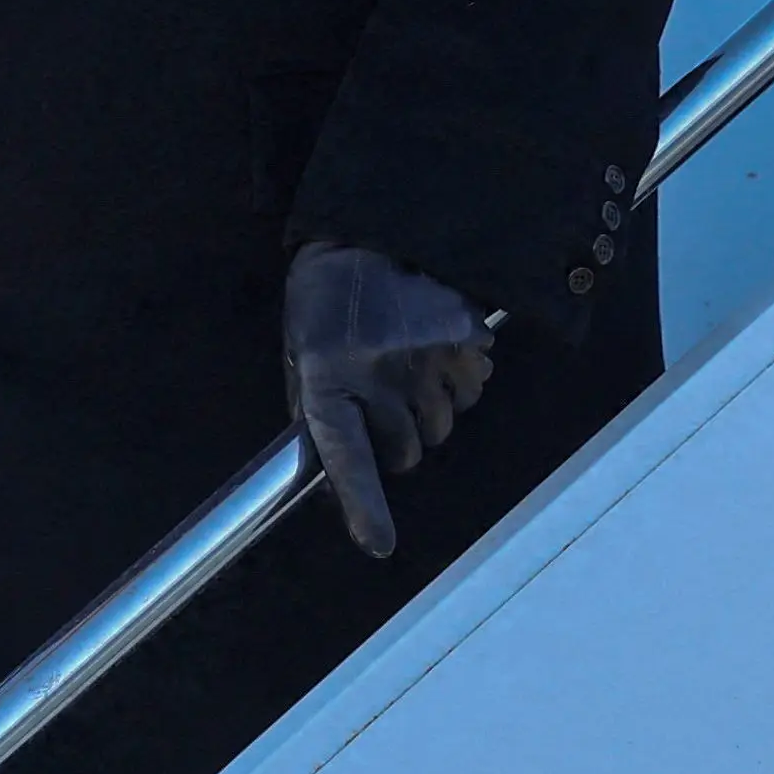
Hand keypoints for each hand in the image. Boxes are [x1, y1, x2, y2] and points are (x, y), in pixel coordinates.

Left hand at [284, 243, 494, 559]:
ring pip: (442, 426)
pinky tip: (437, 352)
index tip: (379, 545)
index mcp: (328, 376)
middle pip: (407, 452)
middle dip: (398, 441)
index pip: (346, 454)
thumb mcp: (301, 356)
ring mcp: (426, 355)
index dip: (363, 504)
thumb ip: (316, 413)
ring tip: (408, 369)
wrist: (367, 228)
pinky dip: (458, 382)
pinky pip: (473, 389)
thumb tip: (333, 475)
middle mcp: (379, 371)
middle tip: (384, 403)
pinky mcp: (463, 336)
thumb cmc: (322, 300)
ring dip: (429, 412)